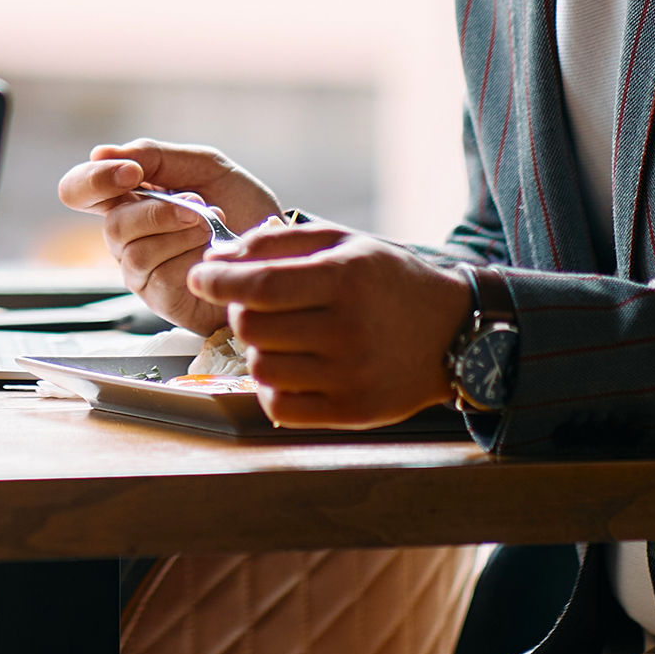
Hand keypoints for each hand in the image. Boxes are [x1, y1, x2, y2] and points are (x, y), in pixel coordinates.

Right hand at [55, 140, 282, 335]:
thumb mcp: (204, 167)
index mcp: (129, 198)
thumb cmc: (241, 206)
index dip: (95, 179)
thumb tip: (99, 152)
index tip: (132, 173)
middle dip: (156, 211)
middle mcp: (127, 236)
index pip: (79, 189)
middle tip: (195, 205)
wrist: (280, 246)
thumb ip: (155, 156)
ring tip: (212, 228)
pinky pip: (160, 277)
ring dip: (180, 233)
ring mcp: (141, 271)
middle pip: (110, 224)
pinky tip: (212, 253)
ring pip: (134, 252)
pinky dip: (191, 258)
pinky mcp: (160, 300)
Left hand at [186, 221, 471, 428]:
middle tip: (258, 304)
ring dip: (257, 348)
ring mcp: (350, 375)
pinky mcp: (351, 411)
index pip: (258, 285)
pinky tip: (292, 366)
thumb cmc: (389, 282)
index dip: (217, 280)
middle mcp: (348, 329)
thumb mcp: (344, 243)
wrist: (454, 332)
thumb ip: (278, 242)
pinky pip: (278, 405)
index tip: (200, 276)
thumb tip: (217, 255)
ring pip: (259, 367)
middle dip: (241, 310)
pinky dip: (272, 386)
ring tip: (283, 335)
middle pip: (251, 326)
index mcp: (345, 279)